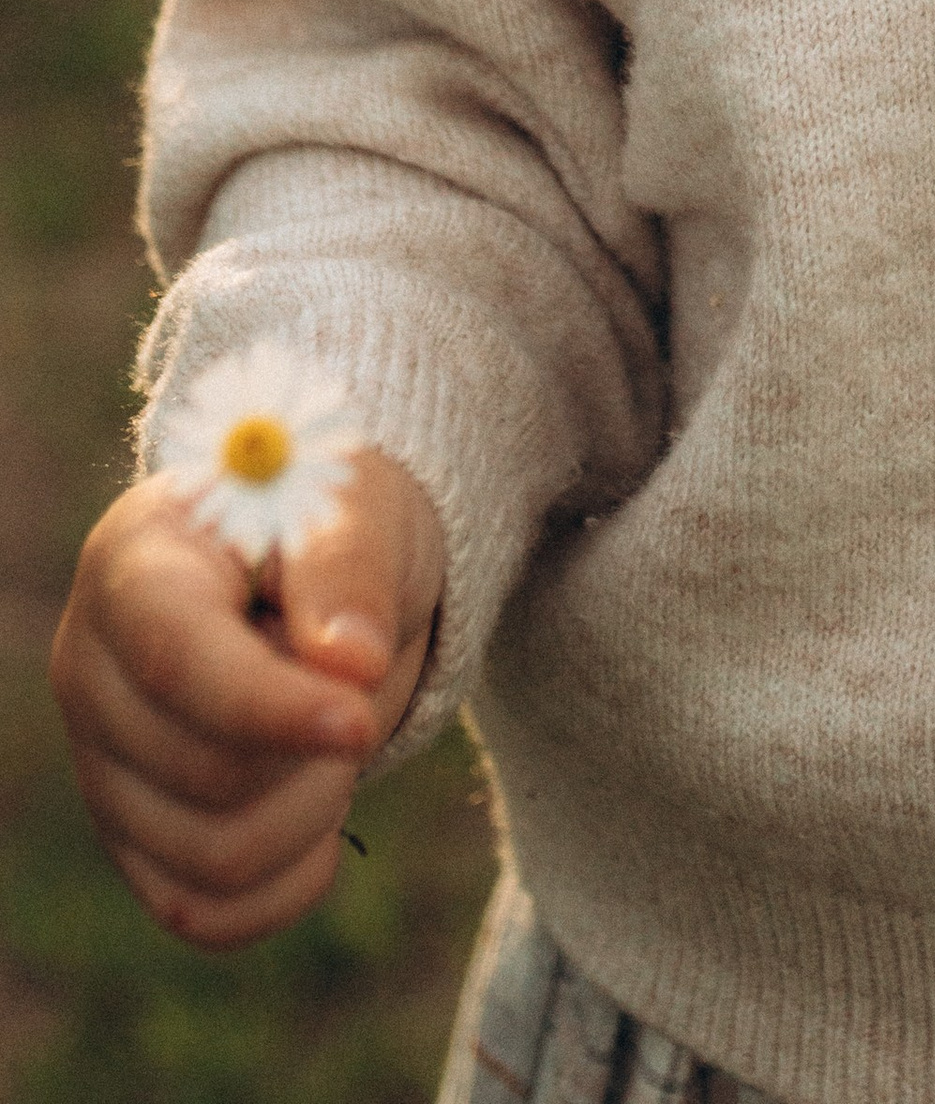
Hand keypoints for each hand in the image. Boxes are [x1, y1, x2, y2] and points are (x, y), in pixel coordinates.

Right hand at [50, 448, 445, 946]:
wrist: (314, 562)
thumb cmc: (329, 518)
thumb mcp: (356, 506)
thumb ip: (350, 568)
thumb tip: (352, 662)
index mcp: (133, 567)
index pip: (177, 663)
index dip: (268, 706)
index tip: (356, 721)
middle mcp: (90, 674)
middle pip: (209, 775)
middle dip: (320, 743)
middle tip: (357, 676)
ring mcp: (102, 767)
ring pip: (218, 859)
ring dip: (317, 804)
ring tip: (333, 722)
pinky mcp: (134, 842)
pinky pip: (211, 916)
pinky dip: (291, 880)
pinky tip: (321, 804)